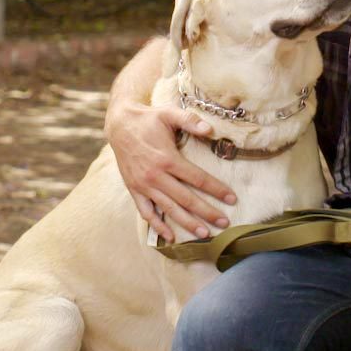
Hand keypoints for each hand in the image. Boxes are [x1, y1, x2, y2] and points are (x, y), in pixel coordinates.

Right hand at [105, 97, 234, 242]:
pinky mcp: (134, 190)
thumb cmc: (148, 119)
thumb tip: (210, 129)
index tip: (232, 199)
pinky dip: (157, 226)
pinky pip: (146, 212)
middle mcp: (155, 176)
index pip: (198, 179)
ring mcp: (144, 185)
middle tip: (224, 223)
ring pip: (169, 209)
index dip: (217, 189)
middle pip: (186, 199)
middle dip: (207, 212)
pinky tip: (170, 236)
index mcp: (167, 159)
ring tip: (204, 233)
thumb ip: (190, 120)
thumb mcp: (169, 114)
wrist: (119, 125)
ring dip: (187, 223)